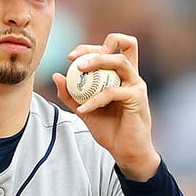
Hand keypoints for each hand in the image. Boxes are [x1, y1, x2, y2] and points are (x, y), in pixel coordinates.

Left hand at [52, 33, 160, 180]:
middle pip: (124, 43)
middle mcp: (131, 75)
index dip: (90, 47)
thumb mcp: (84, 111)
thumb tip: (57, 76)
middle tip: (75, 59)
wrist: (125, 151)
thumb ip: (71, 95)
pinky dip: (95, 99)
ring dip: (97, 61)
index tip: (70, 58)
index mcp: (121, 74)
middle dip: (98, 46)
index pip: (111, 47)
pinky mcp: (138, 97)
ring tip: (78, 71)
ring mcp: (136, 84)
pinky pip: (113, 92)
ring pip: (119, 61)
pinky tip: (83, 109)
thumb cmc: (109, 130)